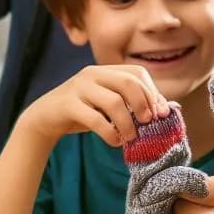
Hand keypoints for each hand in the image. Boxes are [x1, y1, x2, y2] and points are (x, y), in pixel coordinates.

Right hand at [20, 65, 168, 146]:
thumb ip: (131, 104)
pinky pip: (95, 118)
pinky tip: (114, 142)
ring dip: (127, 124)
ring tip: (130, 138)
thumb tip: (167, 109)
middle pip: (128, 82)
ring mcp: (79, 87)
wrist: (45, 118)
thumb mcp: (108, 105)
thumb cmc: (84, 112)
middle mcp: (93, 74)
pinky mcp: (68, 104)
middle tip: (148, 123)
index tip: (160, 114)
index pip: (137, 73)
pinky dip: (109, 133)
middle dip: (143, 104)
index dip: (152, 93)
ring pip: (113, 102)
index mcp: (105, 71)